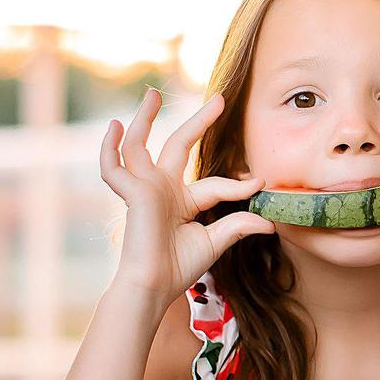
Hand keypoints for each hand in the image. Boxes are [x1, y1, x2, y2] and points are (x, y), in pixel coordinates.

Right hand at [100, 87, 276, 298]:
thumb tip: (270, 222)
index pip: (214, 184)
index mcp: (182, 200)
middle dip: (198, 121)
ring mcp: (145, 188)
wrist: (155, 286)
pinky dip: (109, 148)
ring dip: (145, 119)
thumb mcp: (214, 242)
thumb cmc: (178, 268)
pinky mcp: (132, 193)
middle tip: (219, 99)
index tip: (259, 183)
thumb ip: (237, 225)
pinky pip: (113, 167)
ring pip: (140, 145)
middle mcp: (163, 188)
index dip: (237, 184)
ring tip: (153, 94)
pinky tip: (114, 127)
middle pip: (180, 145)